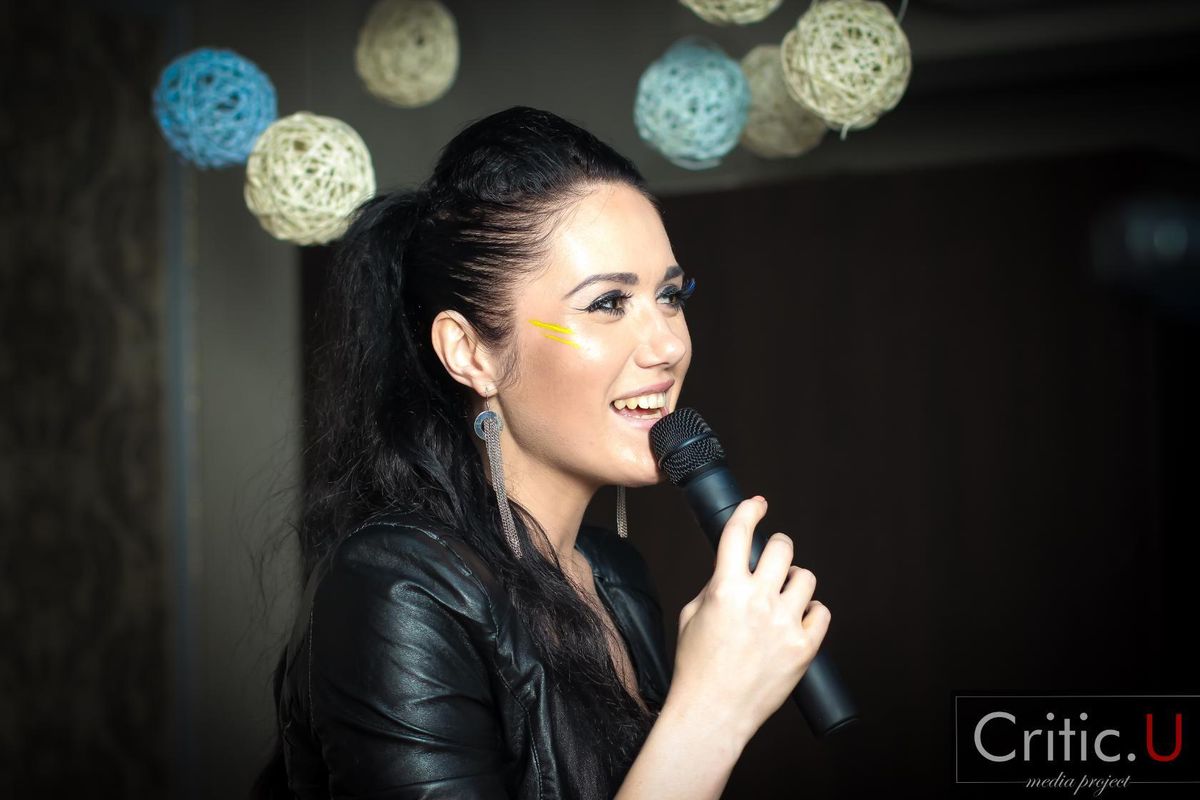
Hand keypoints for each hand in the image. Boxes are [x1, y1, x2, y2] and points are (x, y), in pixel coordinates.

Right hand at [666, 496, 830, 749]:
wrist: (713, 712)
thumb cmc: (696, 667)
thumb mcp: (692, 615)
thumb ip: (716, 587)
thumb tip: (736, 571)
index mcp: (725, 590)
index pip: (738, 533)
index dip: (749, 511)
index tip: (757, 504)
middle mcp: (758, 601)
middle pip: (782, 548)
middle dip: (777, 547)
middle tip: (773, 556)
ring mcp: (784, 624)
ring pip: (805, 578)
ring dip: (794, 581)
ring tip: (783, 595)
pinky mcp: (804, 647)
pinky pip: (820, 612)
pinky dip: (810, 613)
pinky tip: (796, 621)